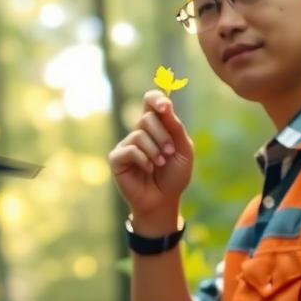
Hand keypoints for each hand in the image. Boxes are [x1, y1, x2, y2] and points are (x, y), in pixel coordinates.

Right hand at [108, 90, 193, 223]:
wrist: (164, 201)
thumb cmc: (174, 176)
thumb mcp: (183, 150)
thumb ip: (175, 127)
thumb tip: (165, 105)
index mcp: (156, 126)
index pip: (150, 101)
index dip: (156, 99)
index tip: (165, 107)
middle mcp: (139, 132)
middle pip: (147, 117)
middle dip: (163, 135)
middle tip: (170, 152)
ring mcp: (126, 144)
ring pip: (139, 134)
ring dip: (155, 150)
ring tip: (160, 164)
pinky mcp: (117, 158)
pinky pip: (130, 150)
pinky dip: (143, 160)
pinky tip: (148, 169)